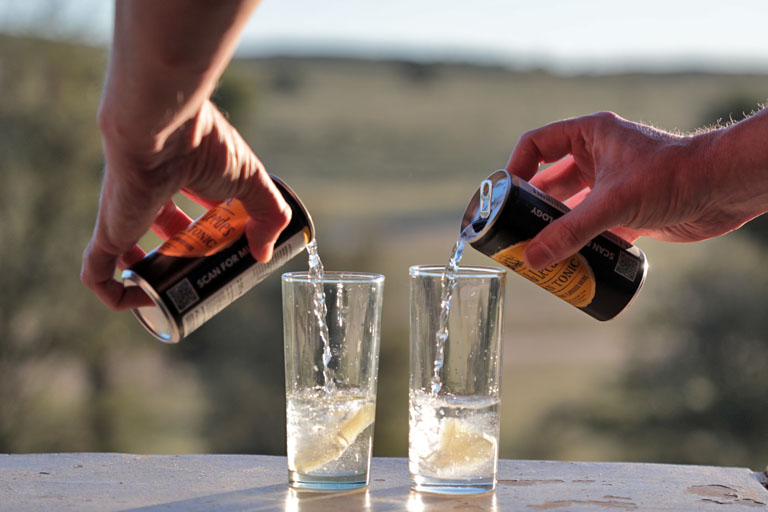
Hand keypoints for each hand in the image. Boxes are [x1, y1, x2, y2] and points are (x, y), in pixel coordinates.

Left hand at [81, 99, 290, 310]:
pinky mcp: (109, 232)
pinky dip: (117, 294)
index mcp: (184, 176)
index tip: (233, 255)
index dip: (213, 236)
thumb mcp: (253, 182)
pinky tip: (143, 303)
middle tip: (211, 277)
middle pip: (169, 235)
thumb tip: (262, 254)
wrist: (162, 128)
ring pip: (134, 253)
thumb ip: (269, 215)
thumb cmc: (206, 145)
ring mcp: (127, 215)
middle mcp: (152, 195)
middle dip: (189, 259)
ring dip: (154, 277)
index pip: (197, 211)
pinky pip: (98, 274)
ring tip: (179, 293)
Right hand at [506, 111, 767, 268]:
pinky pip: (593, 226)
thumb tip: (533, 258)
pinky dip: (582, 242)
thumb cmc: (673, 175)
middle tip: (513, 232)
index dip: (515, 168)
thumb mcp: (613, 203)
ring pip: (572, 207)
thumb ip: (571, 231)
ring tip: (537, 251)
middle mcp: (598, 157)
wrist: (724, 189)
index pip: (537, 144)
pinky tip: (570, 260)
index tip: (502, 197)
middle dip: (532, 208)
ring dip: (556, 228)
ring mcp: (613, 184)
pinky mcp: (628, 209)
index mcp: (590, 136)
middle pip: (551, 181)